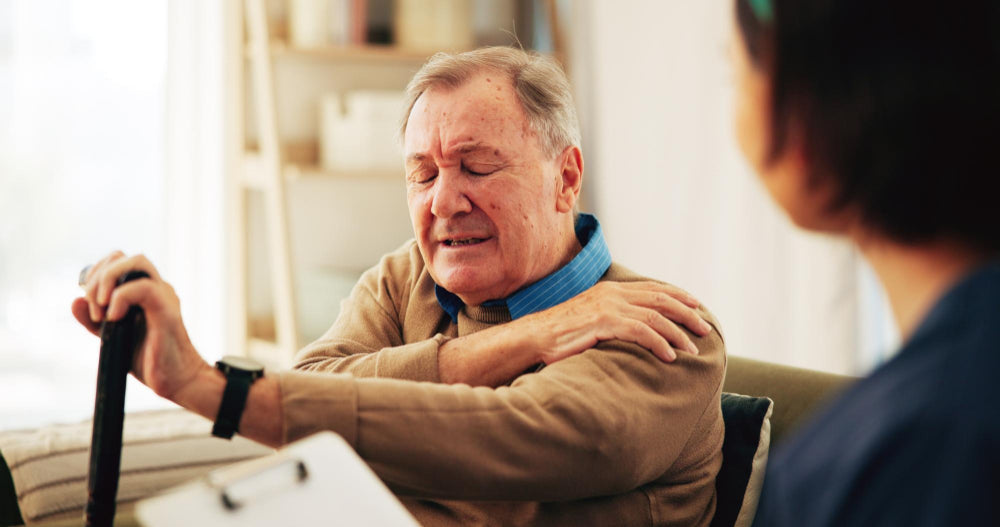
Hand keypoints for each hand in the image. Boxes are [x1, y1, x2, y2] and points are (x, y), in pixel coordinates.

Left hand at [71, 251, 209, 399]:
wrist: (177, 380)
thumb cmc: (150, 359)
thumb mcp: (113, 337)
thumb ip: (93, 320)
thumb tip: (74, 301)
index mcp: (144, 291)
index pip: (117, 261)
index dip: (96, 275)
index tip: (90, 304)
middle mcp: (156, 287)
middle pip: (123, 256)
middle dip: (98, 276)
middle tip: (94, 308)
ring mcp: (164, 295)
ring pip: (136, 262)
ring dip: (108, 281)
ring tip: (101, 311)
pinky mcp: (167, 309)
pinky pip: (142, 288)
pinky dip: (120, 299)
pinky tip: (114, 320)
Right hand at [522, 281, 713, 363]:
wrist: (534, 336)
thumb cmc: (559, 335)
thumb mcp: (589, 320)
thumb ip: (610, 319)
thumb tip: (629, 331)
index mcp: (610, 290)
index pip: (653, 289)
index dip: (678, 296)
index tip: (697, 306)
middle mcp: (612, 293)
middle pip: (661, 298)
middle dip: (687, 313)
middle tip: (705, 328)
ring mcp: (608, 306)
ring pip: (656, 316)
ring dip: (678, 333)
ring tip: (692, 349)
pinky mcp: (604, 322)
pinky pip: (641, 331)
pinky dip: (660, 343)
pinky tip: (670, 356)